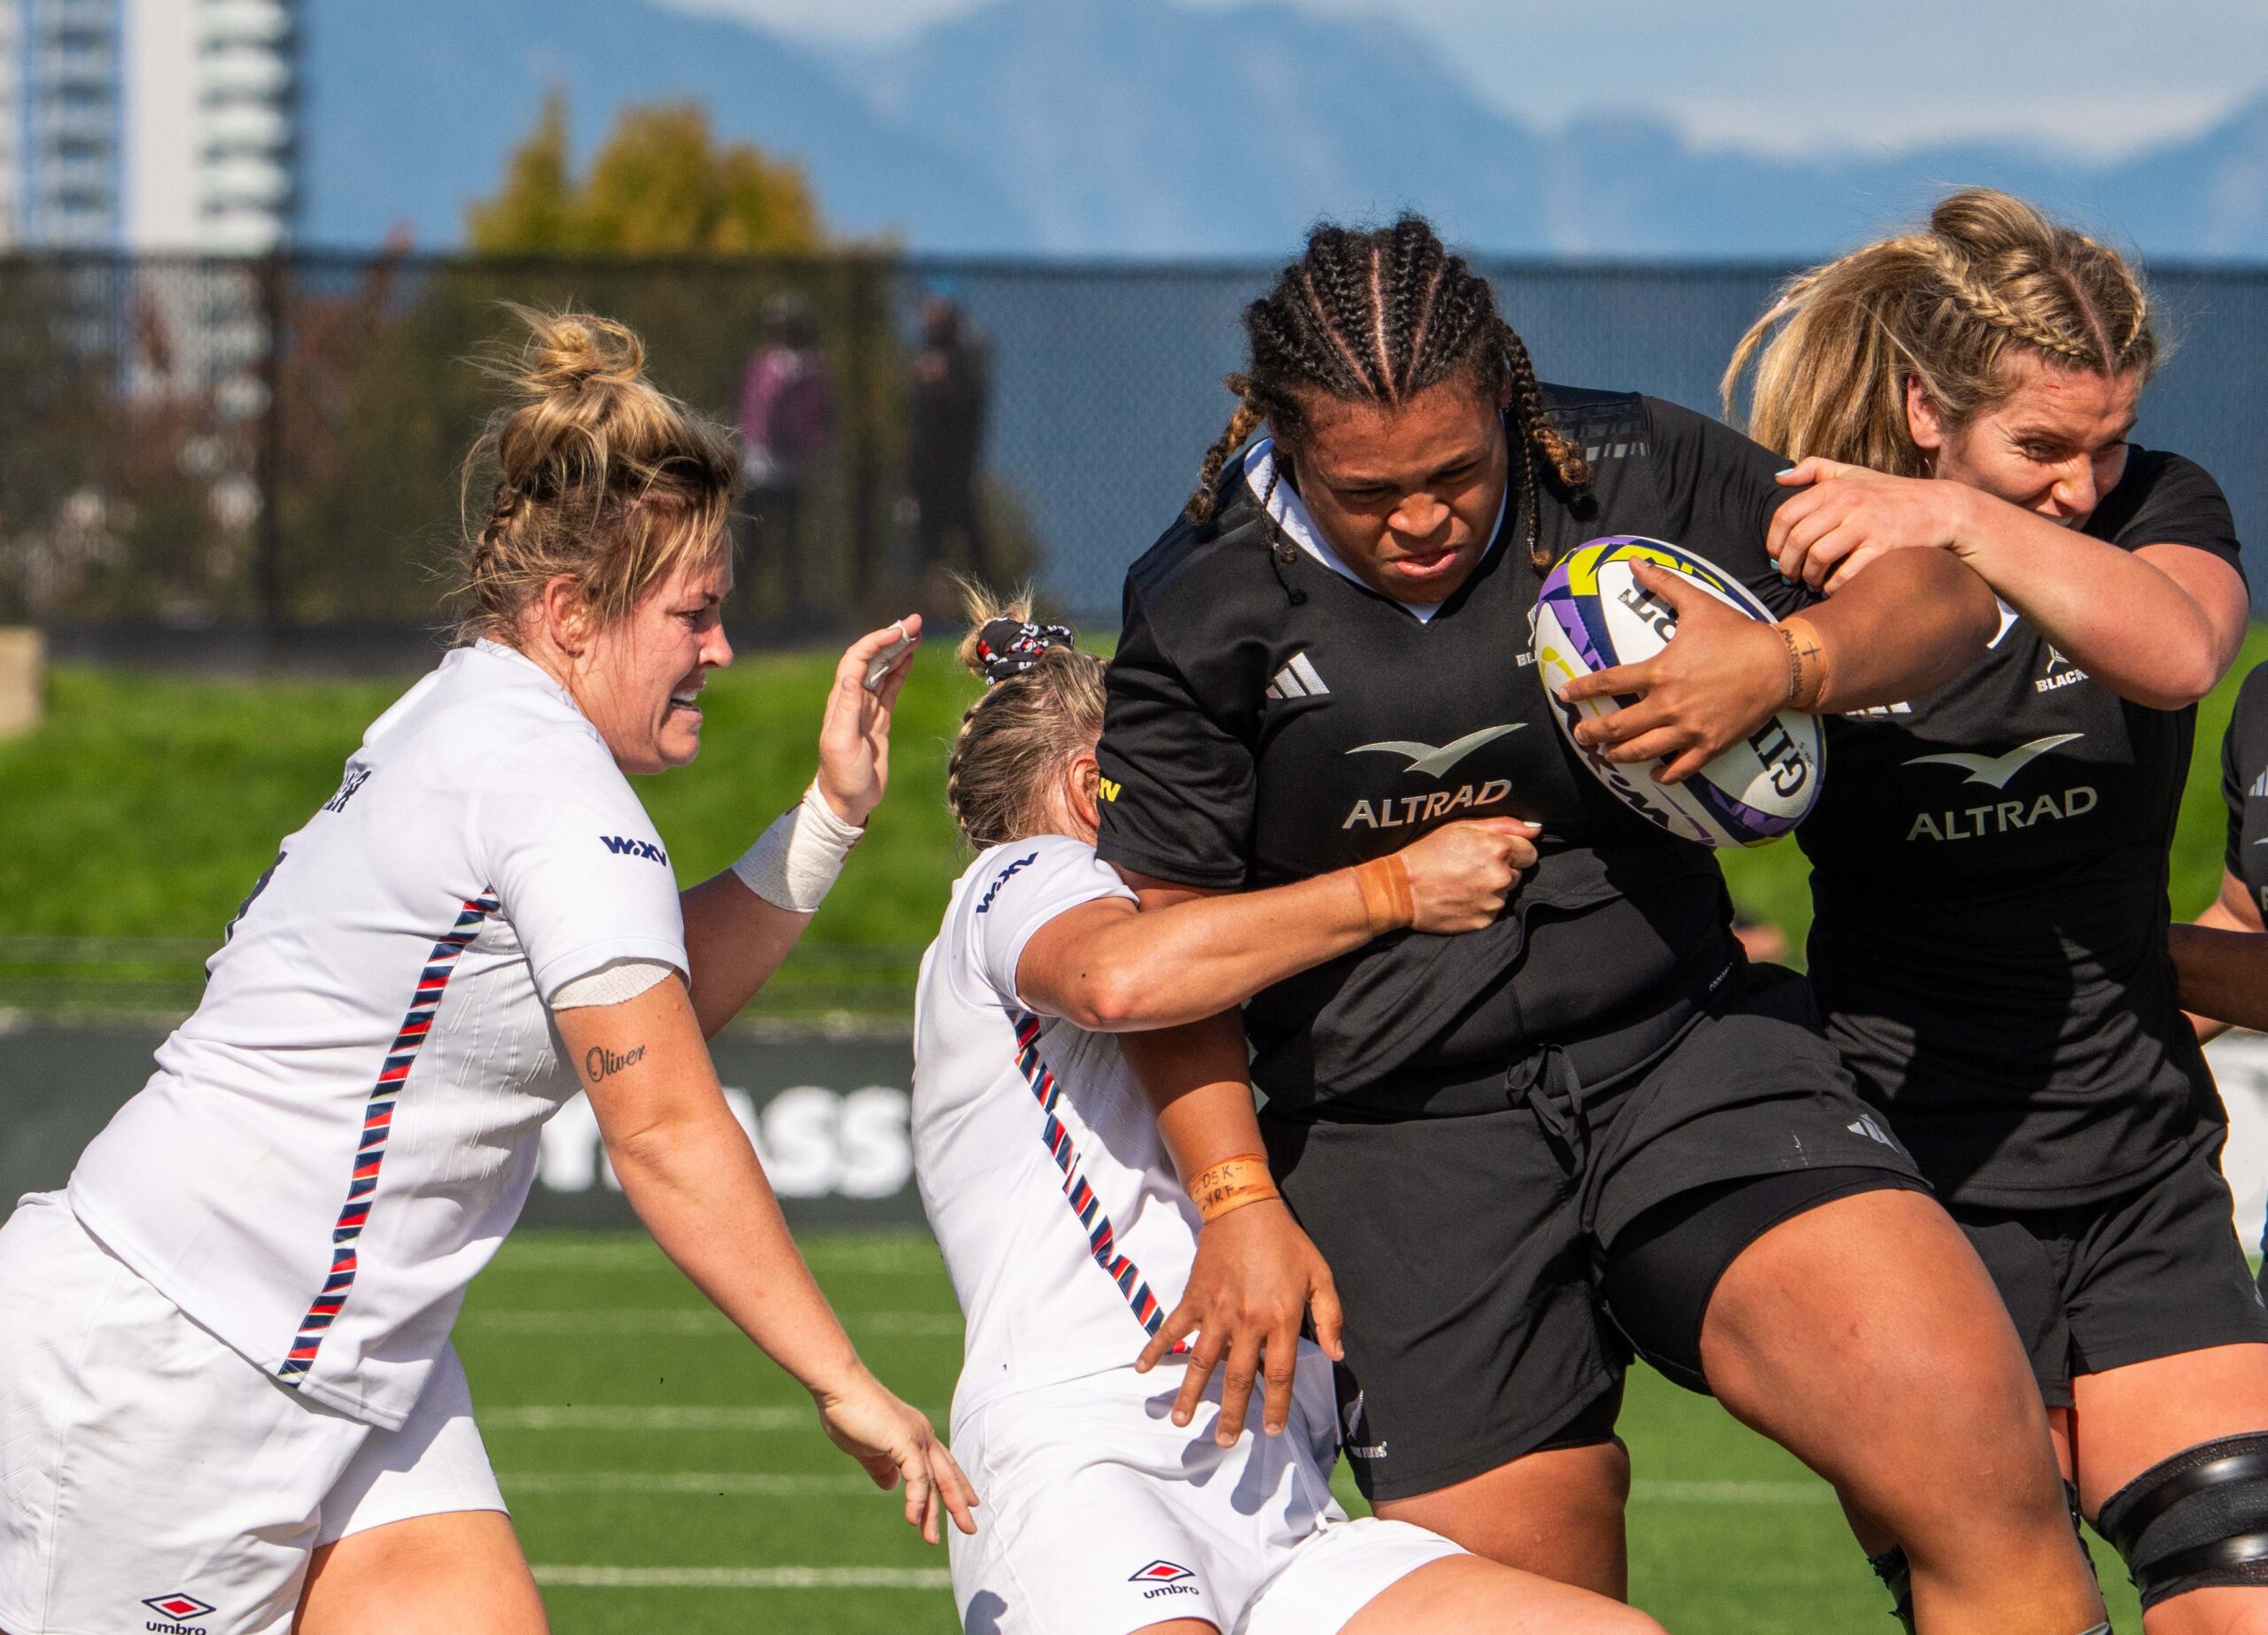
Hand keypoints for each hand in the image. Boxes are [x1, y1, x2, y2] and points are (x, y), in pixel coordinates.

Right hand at [812, 1363, 978, 1543]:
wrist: (839, 1387)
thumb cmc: (849, 1412)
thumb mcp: (867, 1448)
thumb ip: (881, 1466)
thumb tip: (891, 1486)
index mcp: (916, 1435)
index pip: (944, 1464)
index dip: (957, 1484)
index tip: (969, 1503)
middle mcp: (923, 1435)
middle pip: (948, 1475)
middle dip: (959, 1503)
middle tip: (970, 1528)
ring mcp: (916, 1437)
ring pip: (934, 1480)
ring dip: (933, 1512)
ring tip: (932, 1539)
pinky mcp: (904, 1440)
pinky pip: (917, 1477)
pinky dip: (917, 1499)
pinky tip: (913, 1519)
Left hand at [815, 616, 921, 825]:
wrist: (847, 800)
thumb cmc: (841, 775)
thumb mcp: (841, 743)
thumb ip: (845, 710)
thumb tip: (851, 677)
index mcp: (841, 700)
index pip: (857, 660)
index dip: (876, 642)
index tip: (898, 632)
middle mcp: (852, 699)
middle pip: (872, 658)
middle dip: (892, 638)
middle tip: (915, 622)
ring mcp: (866, 708)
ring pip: (883, 670)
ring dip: (898, 650)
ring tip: (917, 633)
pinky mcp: (878, 719)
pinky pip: (890, 688)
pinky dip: (900, 671)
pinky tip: (910, 658)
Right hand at [1135, 1197, 1341, 1447]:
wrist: (1244, 1207)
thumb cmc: (1287, 1242)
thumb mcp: (1320, 1275)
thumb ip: (1330, 1317)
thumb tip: (1338, 1355)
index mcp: (1280, 1319)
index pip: (1278, 1374)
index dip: (1275, 1406)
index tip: (1270, 1430)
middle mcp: (1246, 1321)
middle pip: (1237, 1378)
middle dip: (1230, 1414)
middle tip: (1225, 1442)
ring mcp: (1216, 1311)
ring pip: (1202, 1361)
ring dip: (1189, 1393)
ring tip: (1181, 1421)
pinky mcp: (1194, 1298)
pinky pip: (1172, 1328)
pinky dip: (1155, 1348)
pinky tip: (1142, 1369)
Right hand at [1395, 817, 1539, 931]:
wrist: (1401, 889)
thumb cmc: (1428, 852)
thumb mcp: (1461, 826)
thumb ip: (1504, 825)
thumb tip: (1536, 830)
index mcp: (1498, 849)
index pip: (1530, 852)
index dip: (1513, 851)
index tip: (1493, 852)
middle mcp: (1501, 876)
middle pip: (1517, 873)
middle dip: (1501, 869)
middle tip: (1472, 867)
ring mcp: (1493, 901)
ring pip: (1505, 893)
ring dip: (1491, 888)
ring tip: (1464, 883)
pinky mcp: (1483, 920)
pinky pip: (1492, 911)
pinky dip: (1481, 905)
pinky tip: (1461, 897)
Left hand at [1559, 562, 1787, 784]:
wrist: (1779, 664)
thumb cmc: (1737, 634)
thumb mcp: (1698, 604)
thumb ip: (1664, 584)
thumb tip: (1636, 562)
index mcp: (1660, 671)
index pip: (1608, 683)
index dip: (1581, 690)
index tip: (1565, 695)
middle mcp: (1669, 704)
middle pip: (1617, 727)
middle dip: (1592, 732)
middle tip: (1581, 734)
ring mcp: (1689, 728)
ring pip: (1641, 751)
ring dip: (1618, 755)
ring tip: (1607, 755)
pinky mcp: (1711, 745)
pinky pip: (1680, 769)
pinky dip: (1663, 774)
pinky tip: (1654, 774)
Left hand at [1768, 458, 1975, 593]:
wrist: (1939, 507)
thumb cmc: (1889, 493)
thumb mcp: (1852, 473)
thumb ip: (1815, 469)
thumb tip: (1778, 477)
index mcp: (1835, 487)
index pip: (1786, 515)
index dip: (1774, 541)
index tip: (1775, 556)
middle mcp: (1848, 503)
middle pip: (1798, 539)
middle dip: (1787, 564)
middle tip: (1789, 576)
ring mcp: (1866, 525)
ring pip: (1818, 557)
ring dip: (1808, 577)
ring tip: (1810, 582)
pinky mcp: (1884, 547)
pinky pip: (1846, 574)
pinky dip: (1833, 587)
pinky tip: (1832, 589)